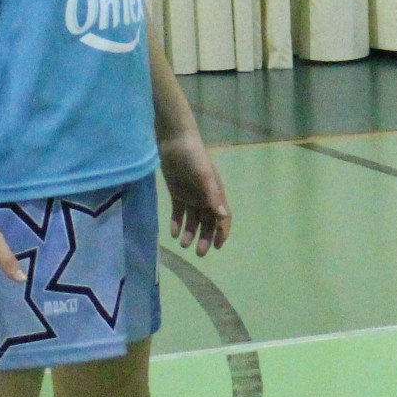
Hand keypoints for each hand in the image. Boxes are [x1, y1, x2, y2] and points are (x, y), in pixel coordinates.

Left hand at [159, 132, 232, 253]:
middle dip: (205, 238)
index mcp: (216, 193)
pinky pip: (178, 212)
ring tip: (183, 245)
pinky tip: (173, 233)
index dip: (222, 232)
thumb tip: (224, 216)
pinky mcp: (177, 193)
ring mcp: (191, 196)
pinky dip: (177, 223)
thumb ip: (213, 196)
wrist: (175, 142)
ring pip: (192, 220)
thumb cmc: (194, 158)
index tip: (217, 247)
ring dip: (190, 233)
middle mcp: (205, 197)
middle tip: (199, 253)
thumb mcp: (205, 177)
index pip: (223, 218)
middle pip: (208, 222)